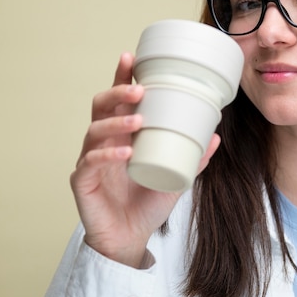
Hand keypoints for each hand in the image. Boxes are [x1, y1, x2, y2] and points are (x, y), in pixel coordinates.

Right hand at [69, 53, 219, 267]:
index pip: (119, 100)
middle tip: (139, 88)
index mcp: (123, 136)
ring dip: (116, 121)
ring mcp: (90, 160)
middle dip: (117, 92)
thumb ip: (193, 159)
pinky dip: (107, 155)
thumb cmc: (147, 205)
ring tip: (138, 119)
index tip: (131, 57)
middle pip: (100, 106)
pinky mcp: (82, 181)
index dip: (122, 77)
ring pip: (94, 130)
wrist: (130, 239)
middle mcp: (104, 142)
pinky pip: (88, 162)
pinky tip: (124, 153)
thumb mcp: (177, 179)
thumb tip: (215, 136)